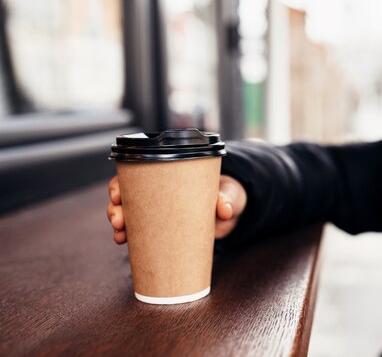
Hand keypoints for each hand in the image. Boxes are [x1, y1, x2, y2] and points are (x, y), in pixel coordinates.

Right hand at [106, 174, 247, 244]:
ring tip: (120, 235)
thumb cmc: (225, 192)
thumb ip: (226, 199)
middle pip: (125, 195)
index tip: (117, 195)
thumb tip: (225, 211)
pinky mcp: (163, 230)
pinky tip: (123, 242)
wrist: (232, 210)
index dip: (121, 183)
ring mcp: (158, 212)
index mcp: (169, 176)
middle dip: (115, 208)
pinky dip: (129, 238)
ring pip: (127, 215)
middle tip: (119, 220)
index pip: (136, 174)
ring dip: (119, 224)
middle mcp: (157, 192)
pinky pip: (139, 233)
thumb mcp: (227, 192)